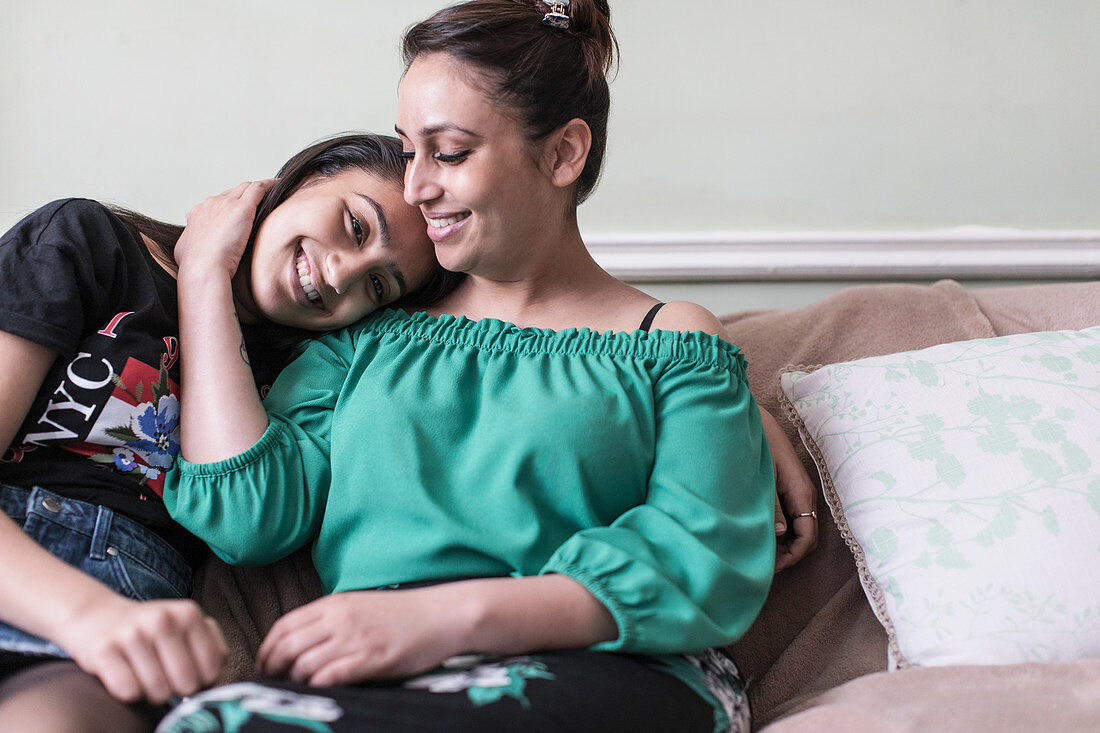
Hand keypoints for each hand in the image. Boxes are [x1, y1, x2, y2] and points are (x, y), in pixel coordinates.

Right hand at [54, 595, 227, 703]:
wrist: (96, 616)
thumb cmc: (149, 631)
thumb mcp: (185, 629)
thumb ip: (210, 651)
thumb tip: (215, 686)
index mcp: (189, 614)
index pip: (212, 669)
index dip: (202, 680)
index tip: (189, 674)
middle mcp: (162, 619)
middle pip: (186, 684)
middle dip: (176, 689)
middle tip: (164, 676)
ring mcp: (132, 633)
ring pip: (157, 691)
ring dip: (151, 693)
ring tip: (144, 675)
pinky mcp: (104, 650)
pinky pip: (128, 692)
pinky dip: (128, 693)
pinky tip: (125, 675)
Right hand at [173, 180, 274, 278]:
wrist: (202, 268)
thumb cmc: (195, 266)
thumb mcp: (186, 250)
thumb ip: (191, 242)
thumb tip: (192, 244)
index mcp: (198, 213)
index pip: (218, 202)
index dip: (231, 205)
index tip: (241, 211)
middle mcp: (211, 203)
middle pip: (233, 192)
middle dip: (246, 195)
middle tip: (262, 201)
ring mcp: (226, 203)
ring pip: (246, 188)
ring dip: (259, 189)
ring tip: (274, 192)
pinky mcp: (242, 208)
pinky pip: (259, 189)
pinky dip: (269, 185)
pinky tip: (279, 186)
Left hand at [256, 588, 467, 686]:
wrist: (441, 615)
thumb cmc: (402, 614)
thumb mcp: (359, 606)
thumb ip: (330, 619)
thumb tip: (299, 642)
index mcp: (335, 604)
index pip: (285, 625)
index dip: (267, 648)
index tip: (263, 664)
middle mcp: (341, 619)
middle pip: (288, 646)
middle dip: (273, 668)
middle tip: (272, 681)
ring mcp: (357, 639)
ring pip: (305, 663)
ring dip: (295, 680)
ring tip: (296, 688)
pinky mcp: (373, 658)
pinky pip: (332, 675)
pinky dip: (318, 685)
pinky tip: (319, 689)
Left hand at [759, 407, 818, 571]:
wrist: (756, 420)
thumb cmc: (759, 444)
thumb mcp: (763, 477)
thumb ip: (771, 506)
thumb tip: (778, 534)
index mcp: (802, 493)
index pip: (807, 537)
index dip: (792, 557)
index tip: (771, 567)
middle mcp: (804, 495)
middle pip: (805, 537)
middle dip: (788, 554)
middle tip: (763, 565)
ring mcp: (797, 492)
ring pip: (798, 528)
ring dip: (783, 543)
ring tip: (760, 553)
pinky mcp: (787, 488)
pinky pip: (790, 516)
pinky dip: (779, 530)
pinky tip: (760, 533)